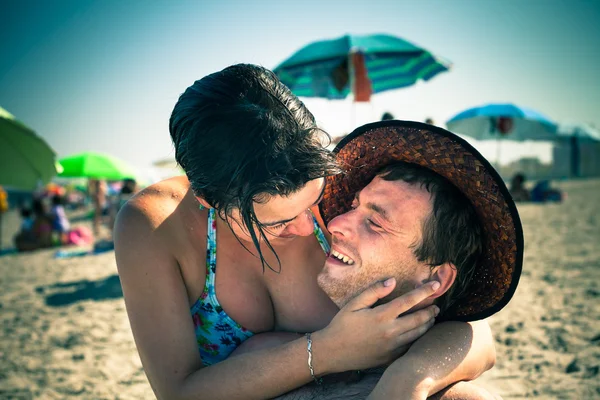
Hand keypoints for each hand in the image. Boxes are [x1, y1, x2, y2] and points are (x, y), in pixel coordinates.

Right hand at [313, 278, 439, 373]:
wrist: (333, 352)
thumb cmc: (342, 325)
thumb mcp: (354, 304)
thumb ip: (374, 291)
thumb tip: (393, 281)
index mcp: (382, 316)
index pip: (409, 301)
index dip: (425, 292)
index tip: (436, 285)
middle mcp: (390, 331)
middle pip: (419, 319)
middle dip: (431, 310)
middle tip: (437, 305)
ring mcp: (392, 346)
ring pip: (418, 334)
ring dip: (428, 324)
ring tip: (431, 317)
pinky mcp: (391, 357)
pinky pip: (410, 346)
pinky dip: (418, 338)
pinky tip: (419, 333)